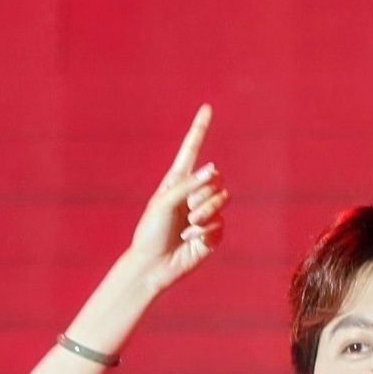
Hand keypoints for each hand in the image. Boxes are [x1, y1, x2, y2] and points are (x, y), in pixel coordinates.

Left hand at [125, 104, 226, 290]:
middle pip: (216, 177)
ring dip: (206, 211)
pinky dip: (206, 230)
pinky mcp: (213, 233)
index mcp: (177, 181)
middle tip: (188, 209)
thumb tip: (214, 170)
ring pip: (222, 199)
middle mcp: (193, 193)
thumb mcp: (164, 202)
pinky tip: (191, 239)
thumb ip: (188, 184)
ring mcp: (205, 213)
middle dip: (205, 192)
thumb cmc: (150, 232)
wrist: (152, 265)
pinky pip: (221, 223)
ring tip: (189, 224)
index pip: (191, 150)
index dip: (199, 129)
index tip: (206, 108)